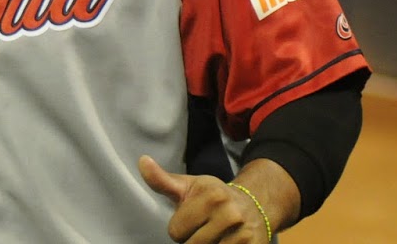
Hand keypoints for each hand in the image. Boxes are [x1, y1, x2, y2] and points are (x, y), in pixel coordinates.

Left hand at [138, 155, 269, 242]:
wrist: (255, 204)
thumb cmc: (213, 197)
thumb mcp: (188, 186)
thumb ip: (162, 180)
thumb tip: (142, 161)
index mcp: (211, 196)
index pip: (176, 231)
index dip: (179, 229)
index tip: (191, 220)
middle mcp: (230, 214)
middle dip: (192, 241)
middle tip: (203, 230)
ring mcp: (244, 234)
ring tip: (214, 236)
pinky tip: (225, 242)